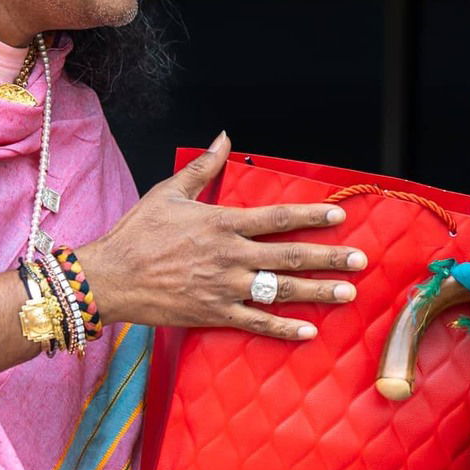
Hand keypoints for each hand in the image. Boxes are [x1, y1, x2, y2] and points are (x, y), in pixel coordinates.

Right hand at [78, 134, 367, 341]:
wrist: (110, 277)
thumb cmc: (136, 233)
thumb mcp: (169, 192)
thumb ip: (202, 167)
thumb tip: (223, 138)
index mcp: (221, 223)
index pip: (276, 217)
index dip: (311, 216)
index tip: (338, 216)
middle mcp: (229, 255)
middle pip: (289, 255)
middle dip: (329, 257)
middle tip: (359, 260)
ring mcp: (224, 287)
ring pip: (280, 290)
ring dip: (317, 291)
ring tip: (347, 293)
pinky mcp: (214, 313)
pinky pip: (256, 322)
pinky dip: (283, 329)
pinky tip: (309, 331)